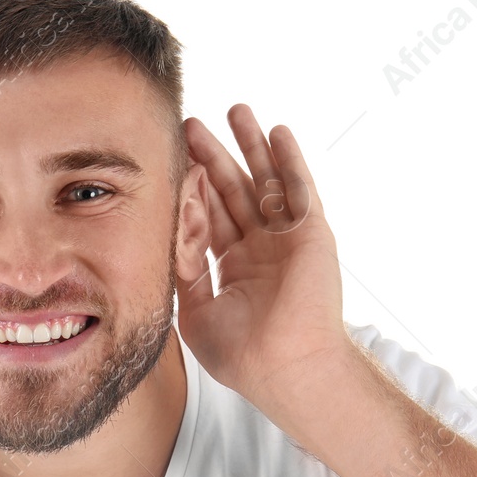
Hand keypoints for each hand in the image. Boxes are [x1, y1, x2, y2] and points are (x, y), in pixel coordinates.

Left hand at [179, 105, 350, 409]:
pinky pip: (300, 188)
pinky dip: (289, 159)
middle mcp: (261, 249)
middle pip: (233, 190)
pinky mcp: (311, 233)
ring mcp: (287, 239)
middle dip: (214, 156)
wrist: (283, 368)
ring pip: (266, 181)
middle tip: (192, 123)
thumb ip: (181, 269)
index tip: (171, 160)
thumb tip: (165, 233)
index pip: (209, 216)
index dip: (191, 188)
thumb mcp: (194, 308)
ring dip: (251, 146)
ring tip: (236, 109)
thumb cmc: (241, 353)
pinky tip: (278, 132)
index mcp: (234, 267)